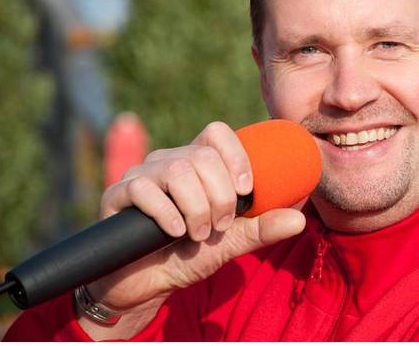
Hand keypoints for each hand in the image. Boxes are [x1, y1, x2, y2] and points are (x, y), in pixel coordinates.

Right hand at [79, 122, 305, 337]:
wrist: (146, 285)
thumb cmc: (190, 255)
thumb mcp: (233, 242)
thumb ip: (263, 228)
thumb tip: (301, 219)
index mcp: (197, 163)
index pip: (217, 133)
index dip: (236, 156)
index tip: (245, 190)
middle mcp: (169, 161)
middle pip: (202, 156)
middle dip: (220, 196)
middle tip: (221, 226)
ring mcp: (141, 175)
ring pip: (177, 171)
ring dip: (197, 208)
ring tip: (199, 234)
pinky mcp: (117, 195)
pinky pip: (145, 189)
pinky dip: (167, 214)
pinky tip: (175, 234)